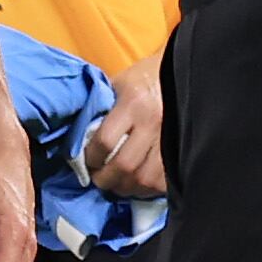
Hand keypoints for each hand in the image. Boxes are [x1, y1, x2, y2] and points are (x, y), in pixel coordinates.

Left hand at [84, 48, 167, 198]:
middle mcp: (152, 122)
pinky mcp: (181, 151)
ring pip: (143, 179)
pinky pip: (161, 183)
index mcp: (133, 101)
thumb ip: (101, 109)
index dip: (91, 158)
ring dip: (125, 188)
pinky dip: (145, 189)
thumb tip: (79, 138)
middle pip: (123, 165)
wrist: (182, 72)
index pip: (105, 141)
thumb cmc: (144, 78)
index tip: (87, 161)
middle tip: (98, 179)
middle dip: (105, 179)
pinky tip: (136, 183)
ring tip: (116, 184)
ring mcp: (169, 138)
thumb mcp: (119, 83)